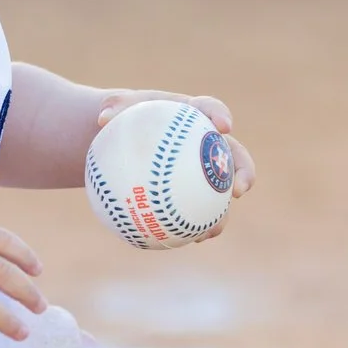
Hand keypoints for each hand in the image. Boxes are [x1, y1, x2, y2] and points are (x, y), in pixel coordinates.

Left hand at [96, 90, 257, 224]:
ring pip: (222, 192)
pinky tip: (190, 240)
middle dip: (244, 171)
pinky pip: (200, 211)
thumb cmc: (124, 120)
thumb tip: (103, 118)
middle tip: (238, 189)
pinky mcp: (194, 193)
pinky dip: (197, 226)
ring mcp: (204, 171)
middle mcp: (207, 143)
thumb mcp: (115, 110)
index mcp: (194, 115)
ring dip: (224, 212)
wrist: (124, 142)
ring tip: (214, 229)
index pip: (212, 110)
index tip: (224, 126)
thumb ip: (113, 108)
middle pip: (235, 156)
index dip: (221, 116)